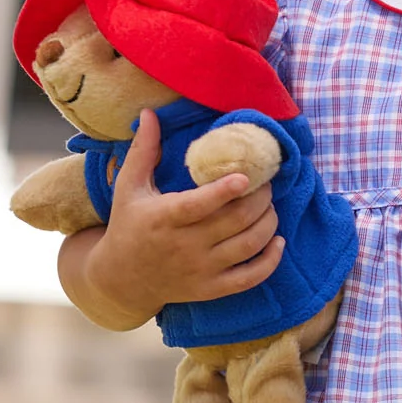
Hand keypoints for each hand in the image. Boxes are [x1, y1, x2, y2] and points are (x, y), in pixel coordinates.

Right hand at [63, 108, 284, 328]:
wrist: (123, 279)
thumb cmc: (128, 225)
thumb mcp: (128, 187)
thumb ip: (143, 151)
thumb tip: (149, 113)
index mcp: (164, 217)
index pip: (198, 205)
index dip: (224, 191)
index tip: (245, 176)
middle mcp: (185, 246)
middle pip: (235, 221)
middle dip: (259, 199)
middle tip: (267, 183)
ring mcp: (201, 270)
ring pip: (247, 246)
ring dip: (268, 223)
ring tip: (270, 206)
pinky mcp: (211, 289)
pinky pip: (250, 279)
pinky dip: (270, 261)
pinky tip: (278, 242)